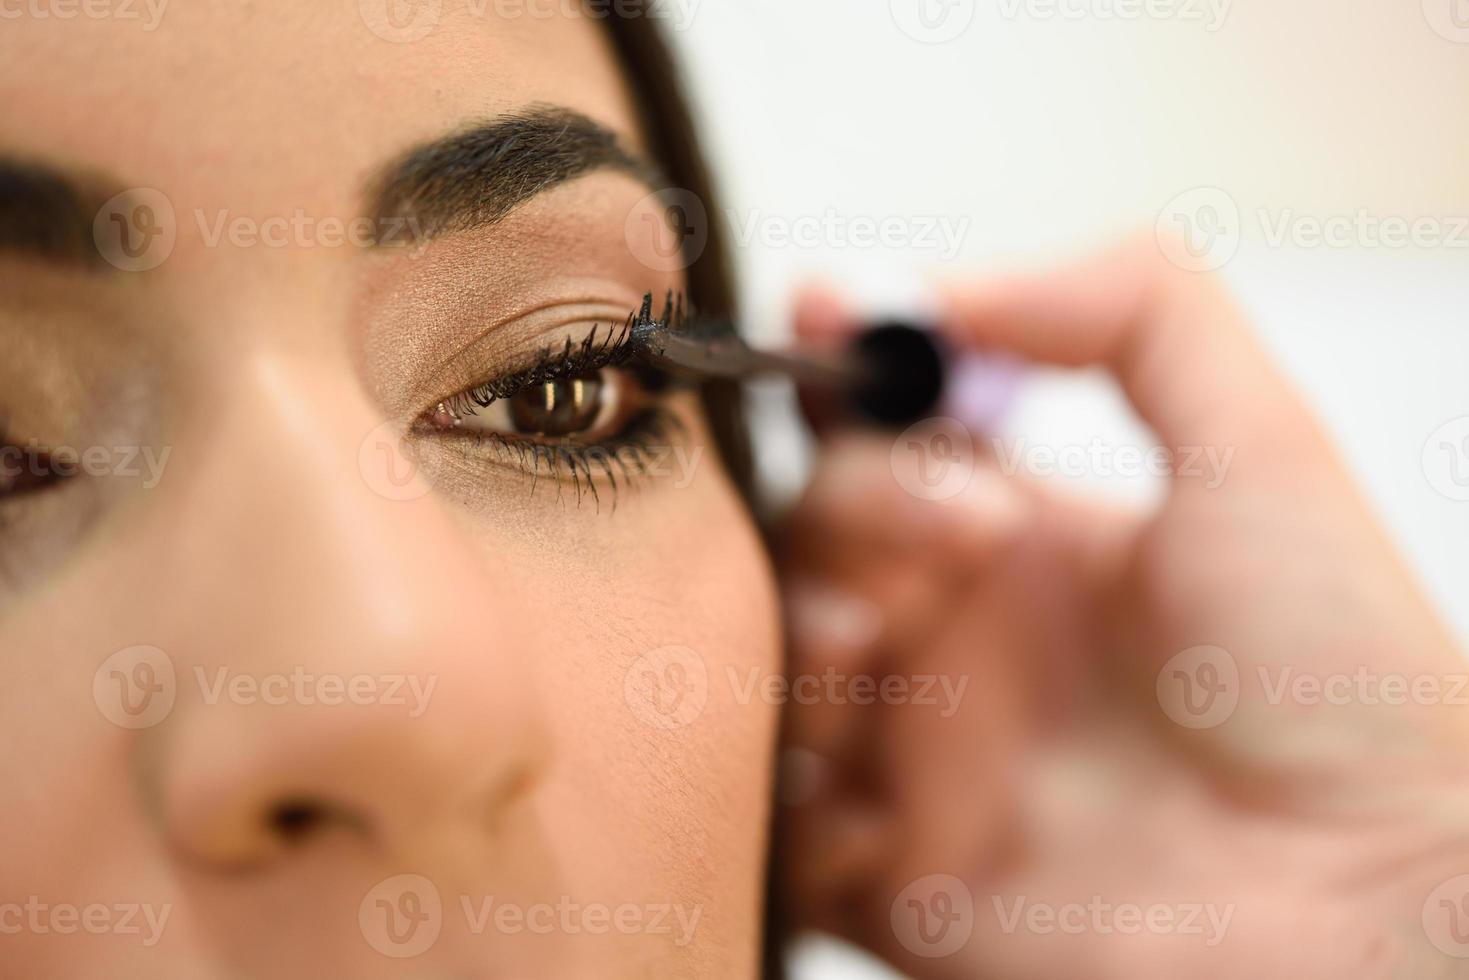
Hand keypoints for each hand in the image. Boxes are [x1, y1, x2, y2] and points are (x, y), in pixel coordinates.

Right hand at [777, 236, 1468, 978]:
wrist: (1370, 902)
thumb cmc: (1342, 684)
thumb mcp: (1262, 446)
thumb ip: (1129, 310)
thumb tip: (938, 283)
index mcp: (1019, 541)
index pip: (879, 438)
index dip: (835, 380)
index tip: (819, 329)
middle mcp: (957, 641)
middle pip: (810, 539)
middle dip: (851, 508)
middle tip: (960, 538)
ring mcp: (919, 760)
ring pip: (772, 676)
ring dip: (799, 648)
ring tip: (880, 650)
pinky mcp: (897, 883)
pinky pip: (786, 841)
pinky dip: (808, 817)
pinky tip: (902, 815)